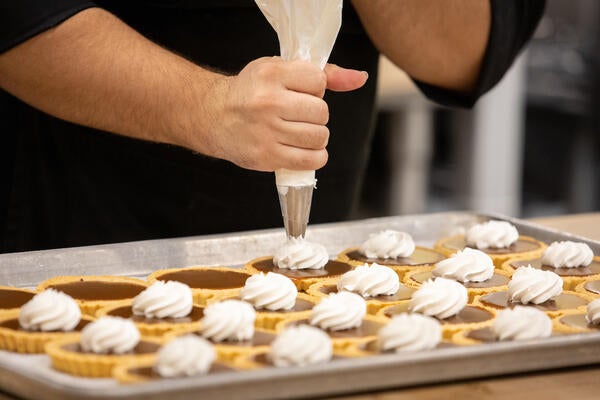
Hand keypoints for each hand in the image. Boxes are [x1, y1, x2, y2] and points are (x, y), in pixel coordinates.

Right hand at [198, 57, 366, 171]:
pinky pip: (310, 161)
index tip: (301, 92)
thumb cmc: (252, 91)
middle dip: (317, 115)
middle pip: (321, 113)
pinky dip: (315, 157)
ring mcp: (266, 132)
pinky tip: (305, 149)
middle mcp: (268, 102)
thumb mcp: (280, 70)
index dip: (316, 89)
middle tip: (300, 115)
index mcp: (271, 74)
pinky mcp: (266, 156)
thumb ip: (322, 73)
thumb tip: (359, 78)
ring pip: (319, 137)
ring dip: (317, 136)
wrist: (214, 116)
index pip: (319, 82)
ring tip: (301, 132)